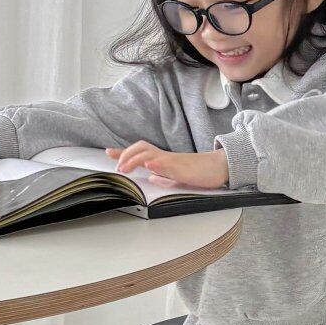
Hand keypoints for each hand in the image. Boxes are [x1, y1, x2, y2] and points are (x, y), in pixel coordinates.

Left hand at [105, 141, 228, 188]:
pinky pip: (166, 163)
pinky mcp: (181, 166)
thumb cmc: (199, 173)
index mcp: (162, 160)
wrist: (217, 168)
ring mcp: (172, 160)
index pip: (139, 153)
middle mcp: (164, 157)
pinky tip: (148, 165)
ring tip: (123, 167)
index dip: (122, 153)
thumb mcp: (176, 177)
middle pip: (140, 147)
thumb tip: (150, 177)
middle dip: (125, 154)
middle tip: (116, 166)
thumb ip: (163, 177)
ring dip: (133, 159)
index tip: (108, 152)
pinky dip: (155, 163)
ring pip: (149, 153)